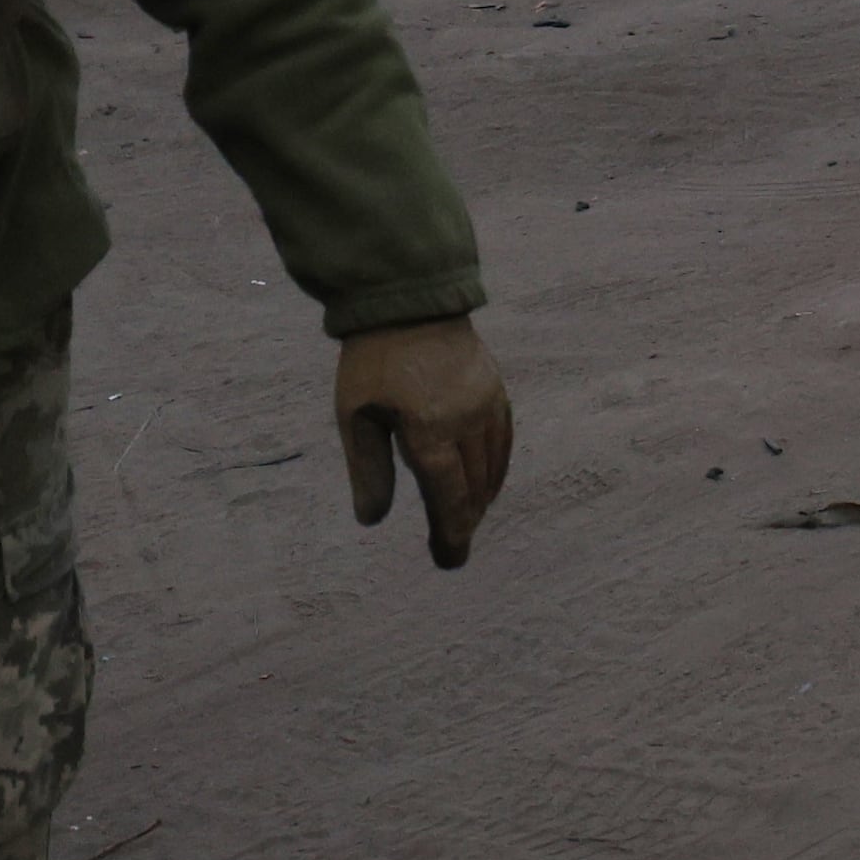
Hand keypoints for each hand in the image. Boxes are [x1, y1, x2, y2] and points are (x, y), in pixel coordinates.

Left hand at [335, 318, 513, 568]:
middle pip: (474, 487)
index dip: (451, 532)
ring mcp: (487, 405)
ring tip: (466, 519)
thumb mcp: (355, 416)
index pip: (448, 496)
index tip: (449, 560)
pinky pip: (503, 441)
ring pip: (493, 467)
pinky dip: (496, 468)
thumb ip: (368, 470)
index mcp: (430, 430)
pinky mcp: (496, 390)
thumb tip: (372, 521)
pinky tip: (486, 480)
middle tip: (453, 549)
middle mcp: (467, 422)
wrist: (408, 299)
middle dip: (465, 522)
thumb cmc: (372, 359)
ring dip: (481, 498)